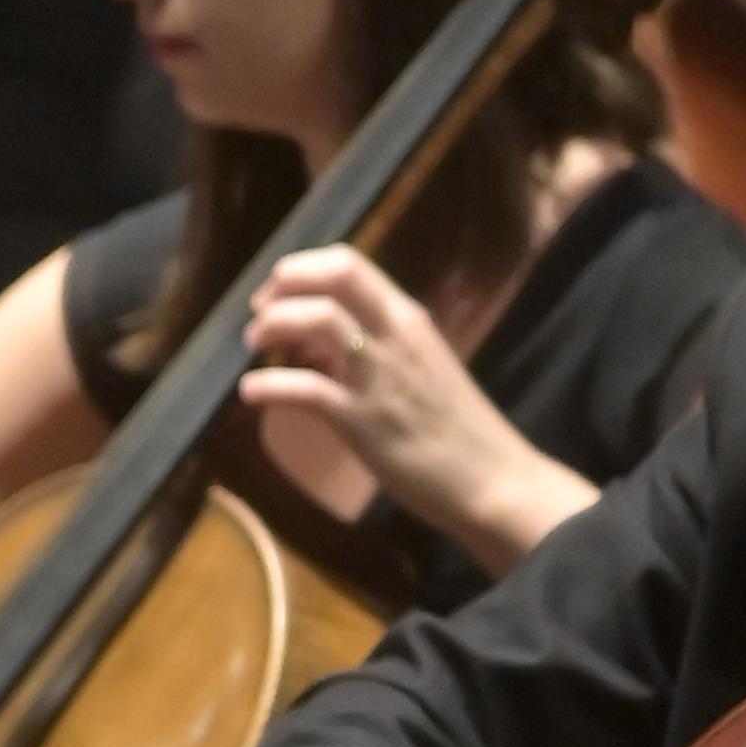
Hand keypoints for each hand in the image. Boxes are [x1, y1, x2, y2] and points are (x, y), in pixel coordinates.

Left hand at [239, 245, 583, 571]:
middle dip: (283, 286)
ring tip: (254, 346)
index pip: (350, 264)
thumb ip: (380, 350)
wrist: (494, 482)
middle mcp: (396, 337)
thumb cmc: (461, 431)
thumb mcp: (424, 370)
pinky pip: (304, 390)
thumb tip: (323, 347)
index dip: (303, 269)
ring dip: (273, 325)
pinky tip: (251, 393)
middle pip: (334, 276)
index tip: (281, 291)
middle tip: (259, 313)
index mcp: (410, 321)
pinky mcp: (365, 422)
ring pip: (318, 319)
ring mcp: (380, 378)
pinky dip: (267, 386)